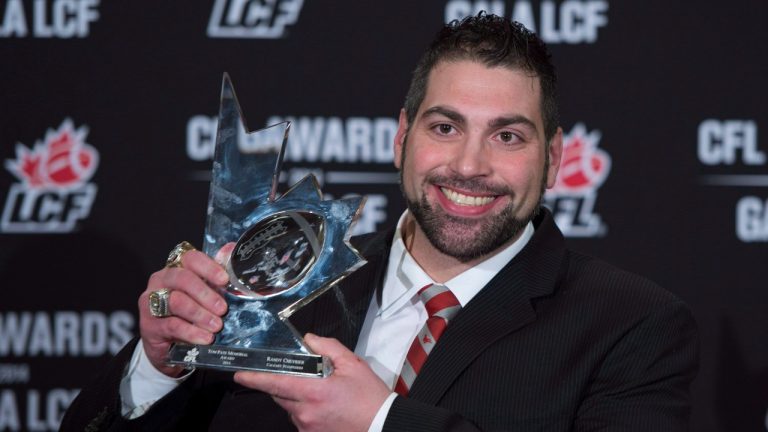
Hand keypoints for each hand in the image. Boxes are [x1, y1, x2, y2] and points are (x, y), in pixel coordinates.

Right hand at [138, 244, 232, 376]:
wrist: (167, 346)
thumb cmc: (188, 315)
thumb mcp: (203, 295)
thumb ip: (216, 275)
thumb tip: (231, 248)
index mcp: (176, 268)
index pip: (190, 259)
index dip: (209, 267)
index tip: (225, 280)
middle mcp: (160, 281)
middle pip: (183, 279)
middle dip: (206, 294)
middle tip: (223, 309)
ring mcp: (151, 302)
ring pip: (177, 302)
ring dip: (200, 314)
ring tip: (216, 325)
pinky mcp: (148, 324)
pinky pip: (172, 325)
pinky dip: (192, 332)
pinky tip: (205, 338)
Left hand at [234, 334, 391, 431]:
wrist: (383, 425)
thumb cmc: (370, 398)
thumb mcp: (353, 365)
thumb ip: (328, 348)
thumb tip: (309, 340)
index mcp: (314, 392)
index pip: (276, 383)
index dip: (255, 378)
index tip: (241, 374)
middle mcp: (306, 412)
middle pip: (281, 395)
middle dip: (285, 383)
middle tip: (304, 377)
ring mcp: (308, 427)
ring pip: (290, 408)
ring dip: (298, 398)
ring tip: (323, 393)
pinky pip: (300, 420)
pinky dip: (307, 410)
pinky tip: (325, 406)